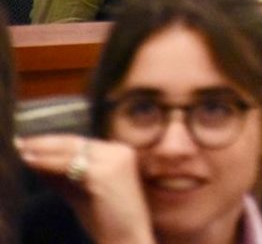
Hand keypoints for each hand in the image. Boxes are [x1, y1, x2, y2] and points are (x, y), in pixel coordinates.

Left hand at [16, 134, 154, 243]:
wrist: (127, 237)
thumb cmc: (107, 219)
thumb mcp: (81, 191)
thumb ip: (63, 176)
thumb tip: (36, 161)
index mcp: (119, 152)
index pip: (81, 142)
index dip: (53, 141)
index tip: (30, 142)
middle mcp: (119, 151)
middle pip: (75, 142)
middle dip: (44, 142)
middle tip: (21, 142)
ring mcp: (113, 160)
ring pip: (70, 151)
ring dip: (42, 151)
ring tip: (22, 151)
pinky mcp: (103, 174)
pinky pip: (68, 165)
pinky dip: (47, 163)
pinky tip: (32, 162)